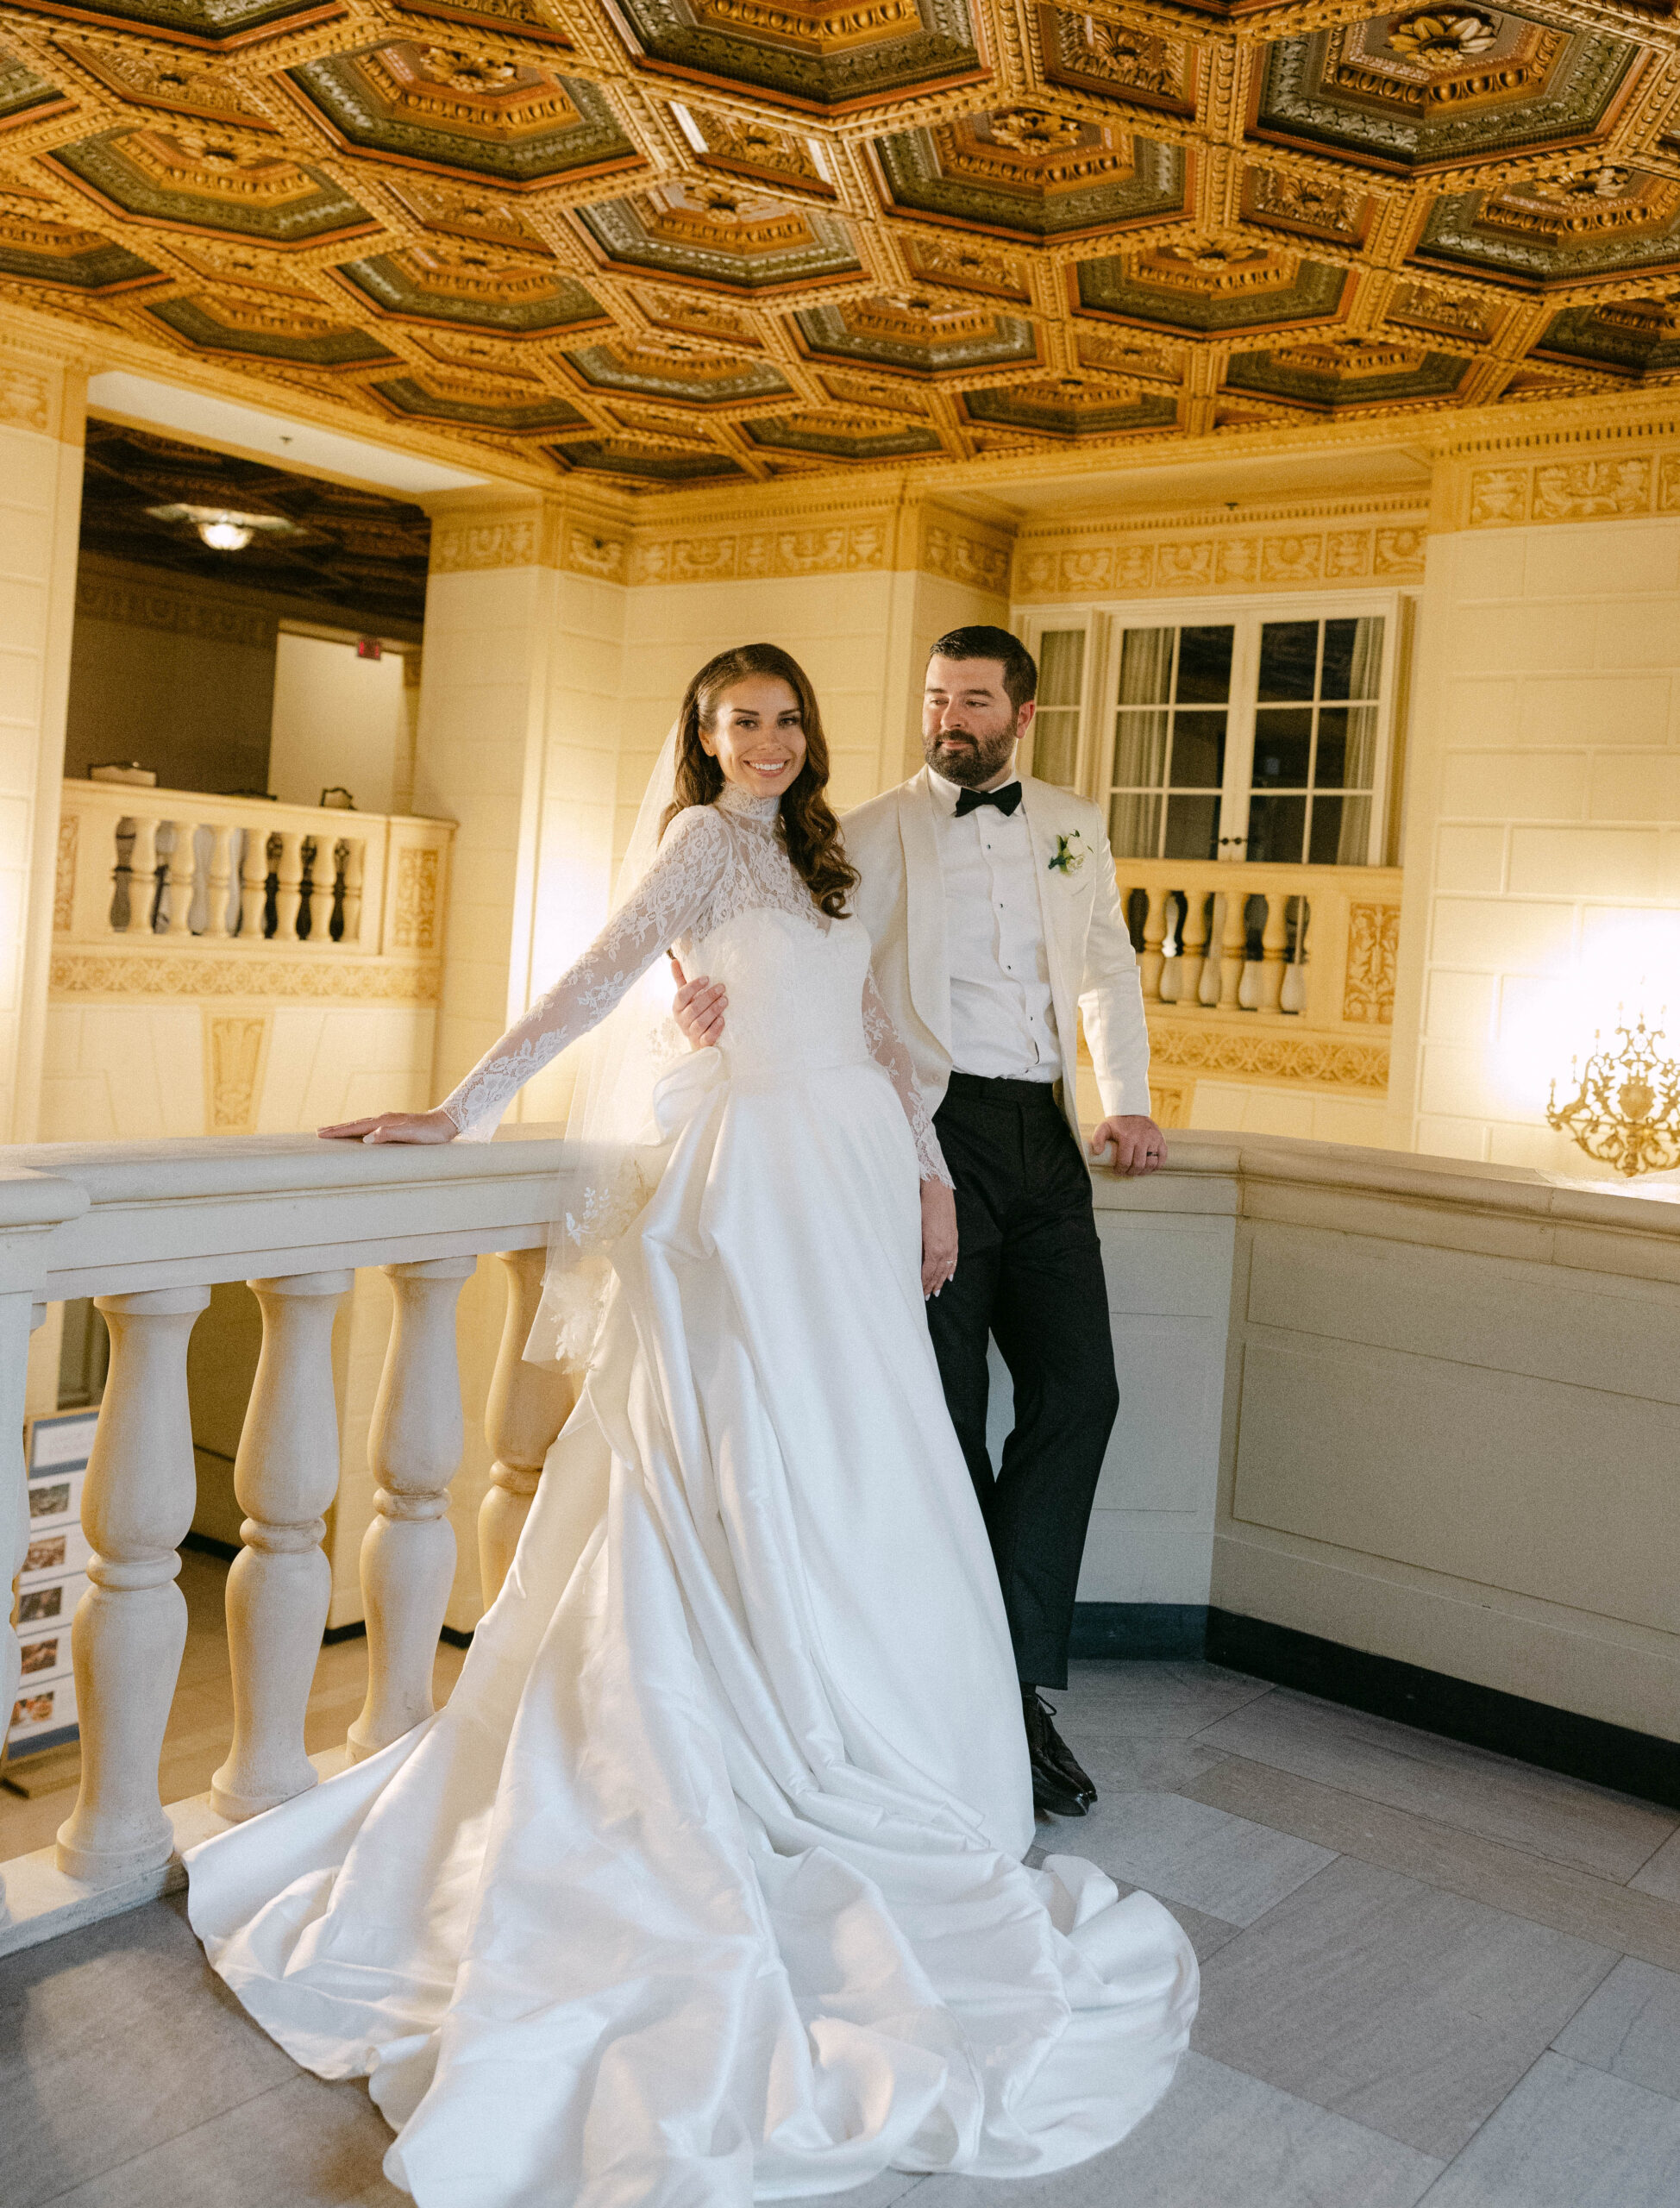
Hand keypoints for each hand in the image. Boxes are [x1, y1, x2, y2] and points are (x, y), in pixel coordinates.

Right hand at [319, 1108, 456, 1143]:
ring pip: (362, 1124)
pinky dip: (360, 1129)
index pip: (356, 1127)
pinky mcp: (395, 1124)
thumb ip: (389, 1135)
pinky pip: (371, 1126)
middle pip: (355, 1123)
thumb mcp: (411, 1135)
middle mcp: (384, 1119)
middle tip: (318, 1131)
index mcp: (385, 1122)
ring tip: (333, 1131)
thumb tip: (366, 1138)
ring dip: (347, 1128)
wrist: (447, 1123)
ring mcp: (390, 1121)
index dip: (338, 1131)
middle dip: (337, 1128)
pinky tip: (360, 1133)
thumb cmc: (430, 1133)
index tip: (320, 1134)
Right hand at [670, 952, 726, 1049]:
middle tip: (722, 987)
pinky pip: (707, 1037)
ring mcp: (691, 1033)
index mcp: (677, 1007)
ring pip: (700, 1023)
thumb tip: (674, 960)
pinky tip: (723, 1020)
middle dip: (708, 997)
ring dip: (713, 1011)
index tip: (707, 978)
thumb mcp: (686, 996)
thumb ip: (681, 979)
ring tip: (725, 1000)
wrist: (697, 1038)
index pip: (681, 996)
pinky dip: (715, 1029)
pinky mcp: (701, 1043)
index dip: (693, 986)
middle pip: (693, 1009)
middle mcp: (682, 1021)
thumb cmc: (692, 1012)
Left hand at [921, 1178, 958, 1298]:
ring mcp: (951, 1243)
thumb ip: (917, 1248)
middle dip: (932, 1285)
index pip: (928, 1273)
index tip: (920, 1293)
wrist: (937, 1192)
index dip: (924, 1284)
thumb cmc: (922, 1209)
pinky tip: (949, 1276)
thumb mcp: (915, 1230)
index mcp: (934, 1248)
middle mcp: (945, 1248)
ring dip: (941, 1280)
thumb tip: (914, 1263)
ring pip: (947, 1268)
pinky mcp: (955, 1237)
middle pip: (938, 1273)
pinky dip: (952, 1269)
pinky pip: (954, 1258)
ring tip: (937, 1291)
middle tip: (927, 1297)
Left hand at [1089, 1114, 1165, 1176]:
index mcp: (1127, 1137)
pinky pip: (1162, 1158)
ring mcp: (1153, 1139)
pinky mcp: (1161, 1140)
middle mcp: (1142, 1138)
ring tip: (1137, 1171)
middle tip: (1127, 1172)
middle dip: (1131, 1172)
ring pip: (1151, 1163)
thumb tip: (1097, 1152)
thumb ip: (1098, 1139)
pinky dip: (1156, 1166)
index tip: (1117, 1171)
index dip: (1120, 1170)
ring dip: (1144, 1171)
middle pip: (1139, 1164)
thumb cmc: (1117, 1123)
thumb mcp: (1104, 1128)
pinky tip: (1148, 1167)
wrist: (1132, 1110)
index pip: (1125, 1161)